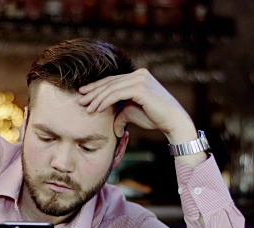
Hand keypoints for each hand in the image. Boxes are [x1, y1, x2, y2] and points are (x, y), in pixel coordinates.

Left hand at [78, 68, 196, 143]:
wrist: (173, 122)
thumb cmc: (155, 118)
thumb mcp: (133, 113)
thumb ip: (121, 113)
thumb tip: (113, 125)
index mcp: (138, 76)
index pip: (113, 81)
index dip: (97, 87)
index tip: (84, 94)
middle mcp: (139, 74)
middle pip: (110, 82)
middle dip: (93, 92)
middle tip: (80, 99)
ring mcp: (140, 79)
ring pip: (111, 88)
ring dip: (97, 98)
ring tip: (86, 107)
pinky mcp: (140, 88)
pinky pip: (117, 94)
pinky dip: (105, 101)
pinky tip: (96, 109)